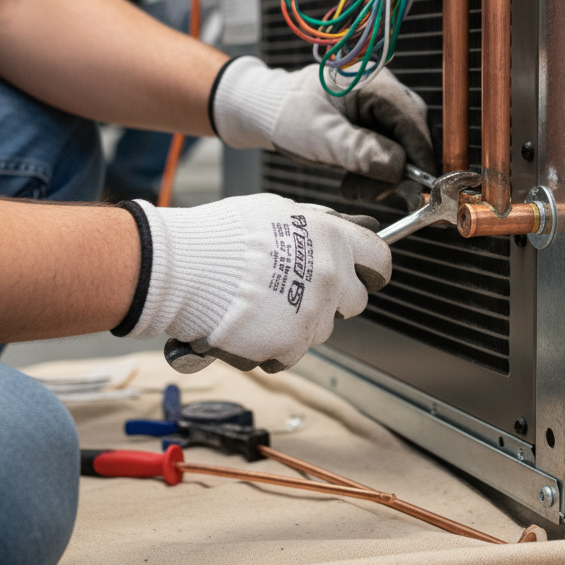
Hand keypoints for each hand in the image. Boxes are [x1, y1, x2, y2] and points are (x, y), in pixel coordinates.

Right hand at [115, 194, 390, 371]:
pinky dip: (272, 346)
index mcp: (333, 239)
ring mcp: (313, 313)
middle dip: (334, 300)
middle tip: (301, 293)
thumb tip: (335, 229)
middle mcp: (332, 276)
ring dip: (300, 323)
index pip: (380, 259)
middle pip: (356, 302)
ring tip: (263, 307)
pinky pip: (291, 353)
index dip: (372, 269)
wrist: (184, 267)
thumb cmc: (221, 235)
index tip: (366, 276)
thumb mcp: (277, 211)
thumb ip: (315, 226)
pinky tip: (250, 327)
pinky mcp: (290, 345)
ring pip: (322, 329)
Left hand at [211, 57, 434, 182]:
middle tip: (371, 195)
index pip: (412, 121)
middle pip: (412, 134)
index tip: (426, 189)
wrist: (267, 110)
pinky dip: (375, 171)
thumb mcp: (319, 136)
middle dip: (398, 170)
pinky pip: (388, 150)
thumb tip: (397, 168)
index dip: (422, 157)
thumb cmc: (288, 115)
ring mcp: (381, 107)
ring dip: (384, 175)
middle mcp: (385, 91)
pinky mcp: (375, 123)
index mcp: (375, 83)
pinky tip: (353, 183)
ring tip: (353, 191)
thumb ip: (358, 150)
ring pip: (402, 147)